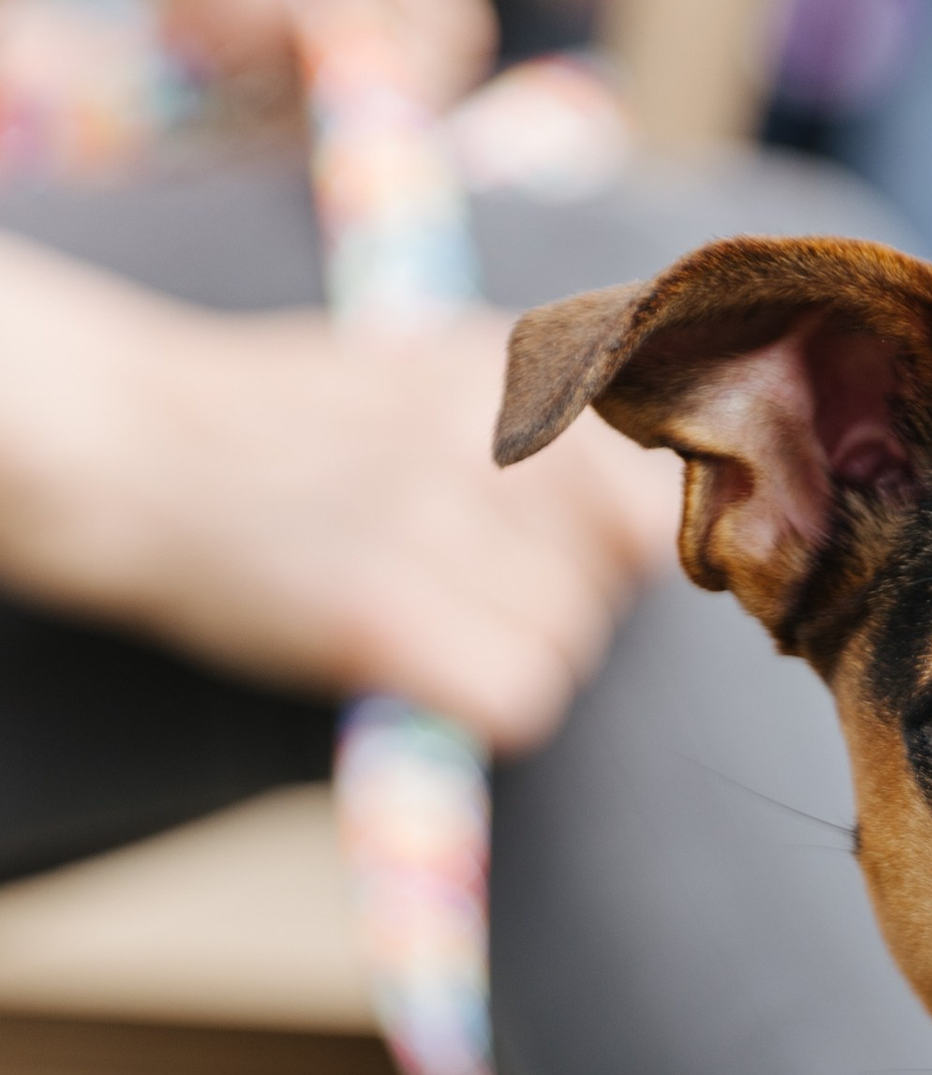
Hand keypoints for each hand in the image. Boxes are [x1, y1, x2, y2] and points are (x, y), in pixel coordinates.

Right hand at [0, 240, 680, 751]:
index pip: (650, 498)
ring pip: (570, 649)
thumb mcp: (428, 372)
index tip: (557, 560)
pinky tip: (419, 667)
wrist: (130, 444)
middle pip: (614, 588)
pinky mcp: (385, 609)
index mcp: (506, 369)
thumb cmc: (279, 425)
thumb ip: (545, 424)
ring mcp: (434, 519)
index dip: (614, 552)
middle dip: (555, 605)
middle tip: (453, 586)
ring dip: (512, 655)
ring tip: (422, 614)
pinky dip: (481, 705)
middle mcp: (484, 433)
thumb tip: (657, 522)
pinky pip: (521, 698)